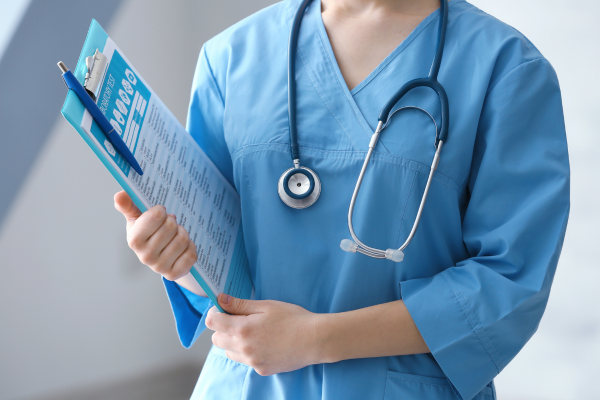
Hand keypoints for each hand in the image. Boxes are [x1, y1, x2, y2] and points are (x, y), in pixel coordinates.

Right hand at [113, 190, 197, 280]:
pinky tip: (182, 248)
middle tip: (169, 225)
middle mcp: (145, 256)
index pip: (157, 216)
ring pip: (183, 239)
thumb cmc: (148, 233)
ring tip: (175, 235)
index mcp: (134, 240)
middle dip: (173, 222)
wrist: (160, 256)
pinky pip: (191, 255)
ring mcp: (159, 267)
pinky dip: (190, 247)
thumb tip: (119, 195)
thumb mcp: (137, 219)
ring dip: (183, 233)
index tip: (160, 213)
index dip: (161, 211)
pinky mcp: (173, 274)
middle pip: (171, 226)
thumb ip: (128, 205)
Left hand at [206, 294, 322, 375]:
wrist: (314, 339)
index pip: (212, 322)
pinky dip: (248, 352)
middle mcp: (244, 348)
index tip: (225, 308)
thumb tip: (221, 300)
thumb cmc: (293, 318)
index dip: (216, 312)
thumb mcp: (266, 306)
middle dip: (223, 328)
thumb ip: (240, 305)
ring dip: (233, 341)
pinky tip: (264, 343)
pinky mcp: (261, 369)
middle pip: (216, 339)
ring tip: (253, 331)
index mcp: (243, 329)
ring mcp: (252, 361)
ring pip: (229, 352)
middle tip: (239, 319)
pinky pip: (245, 361)